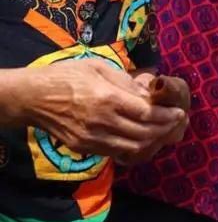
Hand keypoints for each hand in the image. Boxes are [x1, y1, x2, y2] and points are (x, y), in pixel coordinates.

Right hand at [25, 60, 186, 161]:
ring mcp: (93, 139)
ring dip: (153, 142)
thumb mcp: (100, 68)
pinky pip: (117, 152)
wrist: (34, 97)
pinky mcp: (85, 148)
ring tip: (164, 132)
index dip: (166, 116)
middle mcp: (102, 122)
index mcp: (107, 99)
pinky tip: (144, 139)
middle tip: (176, 123)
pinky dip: (134, 148)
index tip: (179, 113)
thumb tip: (150, 95)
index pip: (146, 115)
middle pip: (143, 134)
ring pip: (132, 148)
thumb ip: (126, 83)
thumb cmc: (67, 76)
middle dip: (164, 130)